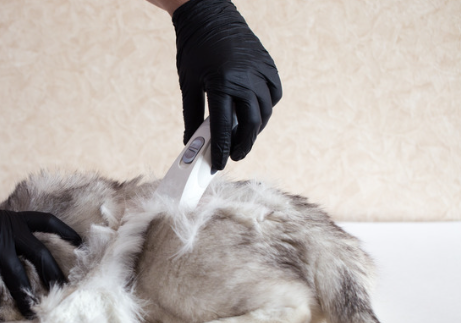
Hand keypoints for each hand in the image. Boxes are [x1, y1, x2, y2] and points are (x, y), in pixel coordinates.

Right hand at [0, 179, 81, 317]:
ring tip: (33, 312)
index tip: (80, 242)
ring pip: (16, 272)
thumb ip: (0, 232)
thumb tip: (10, 248)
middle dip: (53, 273)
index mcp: (11, 219)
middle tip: (64, 291)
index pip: (46, 221)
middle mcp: (6, 228)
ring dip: (25, 295)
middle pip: (39, 253)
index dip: (64, 231)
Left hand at [173, 0, 281, 169]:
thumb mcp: (189, 85)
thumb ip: (192, 117)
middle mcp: (245, 79)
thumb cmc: (193, 51)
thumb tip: (191, 144)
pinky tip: (255, 114)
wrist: (208, 16)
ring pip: (265, 112)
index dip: (222, 150)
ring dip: (256, 129)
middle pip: (251, 125)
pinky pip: (274, 94)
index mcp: (221, 84)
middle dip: (243, 145)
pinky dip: (266, 108)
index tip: (220, 165)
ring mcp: (260, 71)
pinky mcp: (268, 65)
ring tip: (243, 138)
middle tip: (234, 155)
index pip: (225, 128)